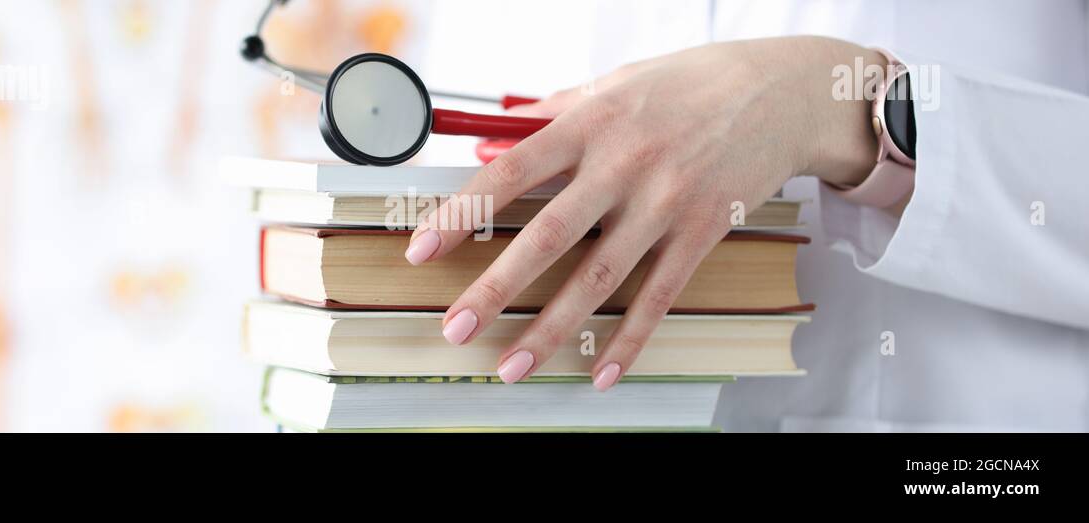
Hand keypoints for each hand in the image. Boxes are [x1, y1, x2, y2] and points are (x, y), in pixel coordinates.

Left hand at [404, 36, 884, 389]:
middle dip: (495, 287)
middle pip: (547, 235)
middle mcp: (624, 164)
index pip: (511, 172)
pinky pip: (659, 296)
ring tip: (512, 365)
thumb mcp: (615, 83)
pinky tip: (600, 374)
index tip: (422, 249)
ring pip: (599, 278)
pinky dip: (629, 340)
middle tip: (455, 326)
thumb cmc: (688, 83)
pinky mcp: (702, 232)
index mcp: (591, 121)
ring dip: (551, 329)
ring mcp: (665, 202)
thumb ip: (554, 113)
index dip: (462, 212)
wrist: (781, 90)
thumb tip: (493, 139)